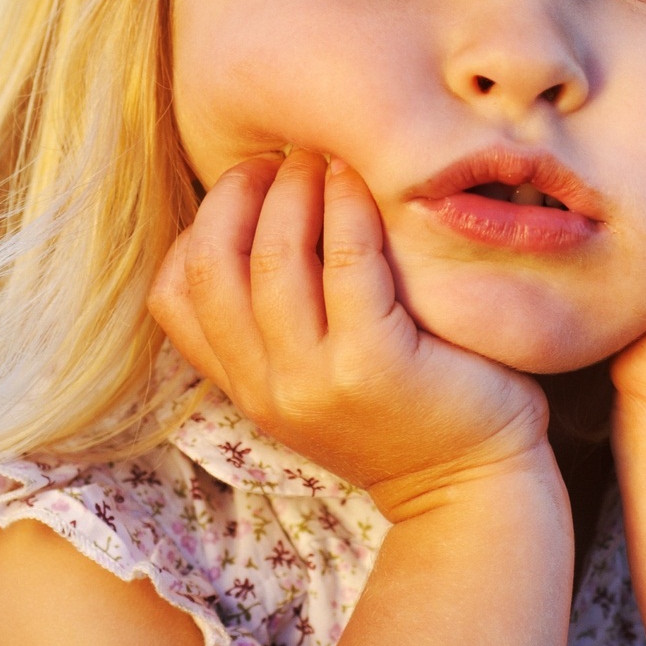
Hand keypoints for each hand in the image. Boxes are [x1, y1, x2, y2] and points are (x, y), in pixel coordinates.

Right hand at [149, 150, 552, 519]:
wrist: (472, 489)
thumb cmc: (407, 415)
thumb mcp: (316, 381)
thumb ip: (279, 326)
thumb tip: (259, 218)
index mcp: (246, 389)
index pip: (173, 297)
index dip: (199, 226)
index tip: (245, 188)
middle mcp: (267, 388)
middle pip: (213, 265)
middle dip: (239, 194)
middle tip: (281, 156)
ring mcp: (315, 381)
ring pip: (274, 257)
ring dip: (294, 190)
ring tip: (322, 159)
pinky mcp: (374, 365)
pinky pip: (347, 263)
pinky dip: (348, 210)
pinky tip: (363, 184)